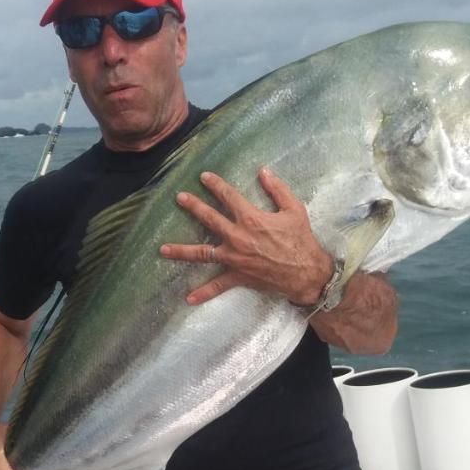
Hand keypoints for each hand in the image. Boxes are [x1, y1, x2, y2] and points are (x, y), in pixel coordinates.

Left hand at [160, 167, 333, 306]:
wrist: (307, 273)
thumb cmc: (301, 241)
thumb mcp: (294, 210)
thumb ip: (278, 189)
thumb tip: (264, 171)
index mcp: (251, 218)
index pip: (228, 196)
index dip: (215, 185)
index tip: (203, 177)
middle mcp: (237, 236)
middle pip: (209, 219)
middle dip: (193, 207)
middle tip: (179, 198)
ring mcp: (234, 258)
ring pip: (202, 253)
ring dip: (182, 250)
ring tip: (163, 249)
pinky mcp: (238, 276)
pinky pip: (218, 286)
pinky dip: (203, 293)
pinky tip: (188, 298)